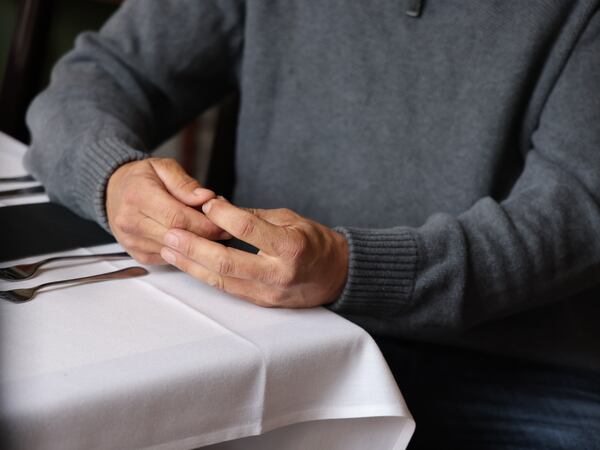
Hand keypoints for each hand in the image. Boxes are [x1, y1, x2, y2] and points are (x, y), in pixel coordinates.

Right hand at [106, 158, 226, 263]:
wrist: (113, 191)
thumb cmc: (141, 178)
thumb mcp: (163, 167)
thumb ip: (185, 183)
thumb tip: (206, 197)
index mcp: (138, 195)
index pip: (178, 217)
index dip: (205, 223)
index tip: (224, 222)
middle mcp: (130, 221)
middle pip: (178, 237)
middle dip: (206, 237)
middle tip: (225, 231)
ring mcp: (131, 241)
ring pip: (174, 251)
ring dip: (198, 246)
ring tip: (212, 235)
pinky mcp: (137, 254)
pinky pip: (169, 259)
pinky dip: (185, 252)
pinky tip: (194, 242)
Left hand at [160, 197, 348, 307]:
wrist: (336, 276)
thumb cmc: (314, 243)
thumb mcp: (291, 219)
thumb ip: (254, 216)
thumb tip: (218, 207)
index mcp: (290, 247)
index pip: (248, 229)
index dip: (223, 215)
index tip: (207, 204)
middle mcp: (278, 273)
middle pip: (226, 262)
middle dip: (194, 247)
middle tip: (170, 234)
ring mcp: (269, 292)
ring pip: (221, 280)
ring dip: (191, 265)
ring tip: (169, 250)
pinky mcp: (261, 303)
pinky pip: (228, 289)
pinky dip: (205, 276)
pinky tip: (189, 265)